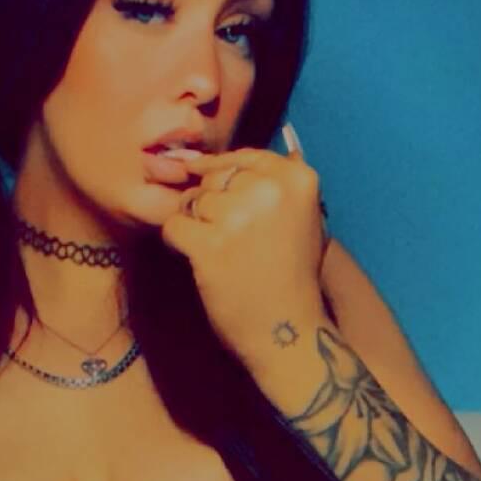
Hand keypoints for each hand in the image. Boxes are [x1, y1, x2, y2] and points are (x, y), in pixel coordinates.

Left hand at [160, 146, 327, 365]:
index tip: (222, 195)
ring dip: (196, 224)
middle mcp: (269, 190)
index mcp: (297, 178)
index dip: (225, 176)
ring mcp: (238, 216)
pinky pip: (173, 226)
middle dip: (212, 203)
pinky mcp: (209, 244)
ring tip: (220, 251)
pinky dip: (179, 243)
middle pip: (215, 178)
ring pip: (192, 201)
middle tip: (228, 236)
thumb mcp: (307, 218)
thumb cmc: (294, 276)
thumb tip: (273, 150)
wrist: (288, 330)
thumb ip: (284, 184)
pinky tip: (200, 260)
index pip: (243, 157)